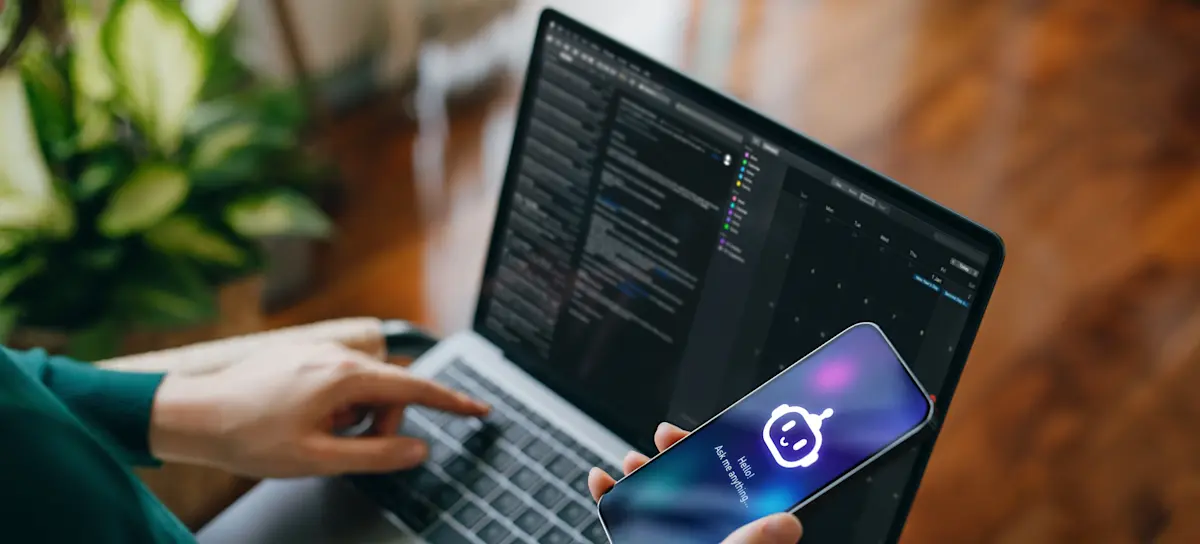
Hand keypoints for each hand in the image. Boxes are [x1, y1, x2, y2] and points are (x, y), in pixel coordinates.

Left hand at [148, 342, 487, 477]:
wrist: (191, 414)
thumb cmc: (248, 437)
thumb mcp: (318, 459)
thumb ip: (376, 454)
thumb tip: (417, 450)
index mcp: (345, 376)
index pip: (415, 389)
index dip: (452, 403)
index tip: (480, 410)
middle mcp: (335, 354)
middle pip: (388, 392)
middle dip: (379, 424)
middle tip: (345, 449)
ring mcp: (316, 352)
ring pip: (362, 389)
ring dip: (352, 417)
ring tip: (313, 435)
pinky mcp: (301, 356)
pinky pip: (338, 381)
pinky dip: (334, 406)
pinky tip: (300, 421)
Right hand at [587, 422, 803, 543]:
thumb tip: (789, 522)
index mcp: (737, 540)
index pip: (738, 491)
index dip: (724, 459)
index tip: (708, 437)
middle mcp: (708, 540)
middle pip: (695, 488)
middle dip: (676, 459)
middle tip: (663, 441)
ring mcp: (673, 543)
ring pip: (658, 499)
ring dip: (642, 474)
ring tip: (631, 462)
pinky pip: (627, 520)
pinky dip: (611, 498)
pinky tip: (601, 483)